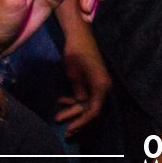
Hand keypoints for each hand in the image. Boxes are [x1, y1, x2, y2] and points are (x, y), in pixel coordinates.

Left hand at [56, 17, 112, 134]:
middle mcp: (104, 86)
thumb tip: (80, 102)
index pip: (94, 110)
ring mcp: (99, 83)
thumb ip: (78, 91)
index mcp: (102, 85)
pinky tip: (61, 100)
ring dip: (73, 110)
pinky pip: (86, 95)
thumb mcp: (74, 74)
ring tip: (57, 117)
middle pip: (91, 108)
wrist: (79, 34)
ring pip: (87, 103)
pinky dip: (75, 99)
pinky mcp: (93, 80)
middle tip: (63, 128)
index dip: (82, 121)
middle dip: (76, 118)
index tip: (70, 128)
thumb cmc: (76, 52)